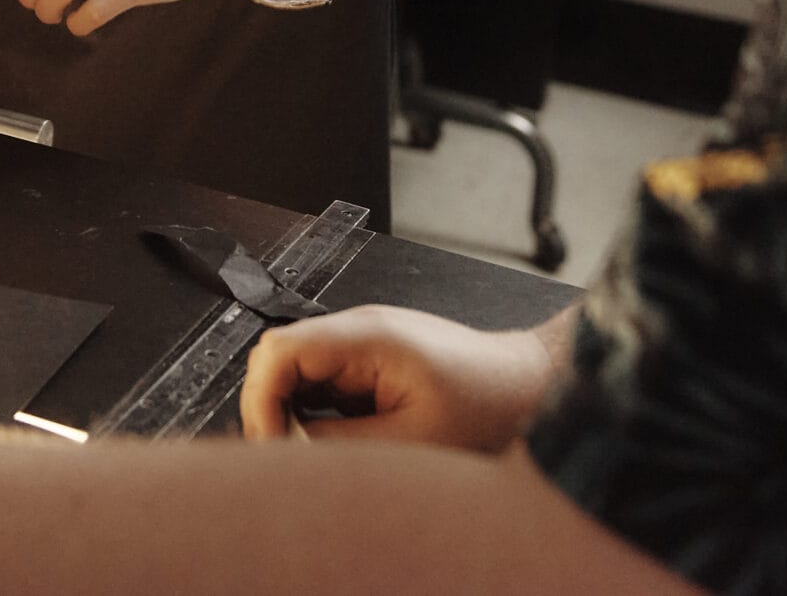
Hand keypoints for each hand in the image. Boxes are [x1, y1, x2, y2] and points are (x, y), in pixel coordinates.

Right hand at [238, 306, 558, 452]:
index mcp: (367, 336)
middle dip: (269, 410)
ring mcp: (359, 346)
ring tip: (310, 453)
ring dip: (289, 414)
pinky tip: (330, 442)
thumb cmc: (487, 403)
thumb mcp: (410, 439)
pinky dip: (311, 415)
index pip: (278, 351)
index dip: (262, 400)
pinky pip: (317, 386)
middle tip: (288, 456)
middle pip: (276, 359)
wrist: (525, 386)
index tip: (273, 444)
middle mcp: (356, 332)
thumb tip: (288, 449)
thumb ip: (340, 444)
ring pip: (292, 374)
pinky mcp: (366, 365)